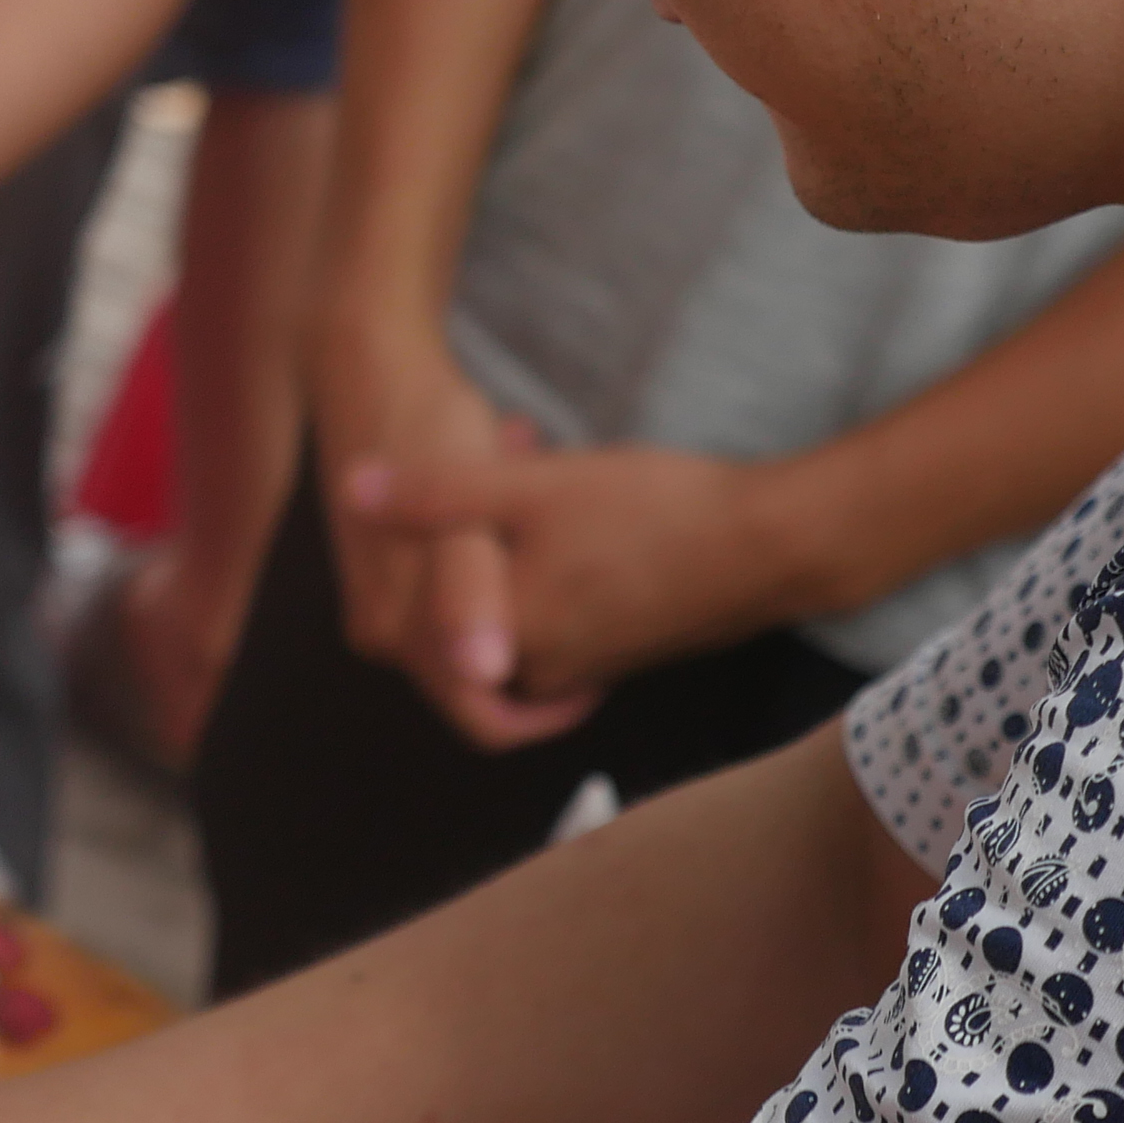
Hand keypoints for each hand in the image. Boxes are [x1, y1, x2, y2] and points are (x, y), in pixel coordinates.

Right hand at [306, 310, 552, 741]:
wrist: (369, 364)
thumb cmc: (426, 425)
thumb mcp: (467, 508)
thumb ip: (469, 596)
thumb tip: (484, 671)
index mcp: (396, 632)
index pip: (486, 716)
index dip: (553, 708)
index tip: (605, 660)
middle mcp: (381, 631)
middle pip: (485, 675)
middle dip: (536, 625)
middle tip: (568, 552)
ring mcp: (383, 601)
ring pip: (480, 631)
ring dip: (521, 590)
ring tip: (541, 518)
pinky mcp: (393, 571)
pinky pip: (463, 597)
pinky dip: (499, 564)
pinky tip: (514, 507)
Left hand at [345, 445, 826, 743]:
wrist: (774, 544)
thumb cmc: (652, 513)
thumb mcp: (531, 488)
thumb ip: (435, 496)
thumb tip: (349, 493)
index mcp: (502, 644)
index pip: (416, 612)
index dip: (418, 534)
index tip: (441, 474)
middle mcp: (537, 672)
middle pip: (465, 602)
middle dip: (464, 531)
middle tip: (491, 450)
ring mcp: (583, 665)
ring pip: (512, 598)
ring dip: (508, 538)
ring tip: (526, 454)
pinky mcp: (619, 647)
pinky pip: (555, 604)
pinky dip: (548, 554)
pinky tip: (573, 491)